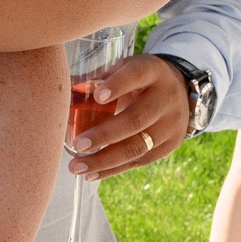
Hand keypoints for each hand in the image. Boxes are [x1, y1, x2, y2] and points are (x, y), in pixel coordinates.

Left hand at [68, 54, 191, 178]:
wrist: (179, 90)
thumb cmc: (138, 78)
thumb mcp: (124, 67)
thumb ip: (97, 78)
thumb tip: (61, 92)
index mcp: (153, 71)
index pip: (137, 75)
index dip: (119, 85)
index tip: (97, 96)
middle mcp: (166, 98)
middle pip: (136, 119)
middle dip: (105, 134)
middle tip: (78, 144)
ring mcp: (172, 124)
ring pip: (138, 146)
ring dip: (104, 160)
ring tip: (77, 166)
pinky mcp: (171, 144)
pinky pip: (140, 160)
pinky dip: (113, 169)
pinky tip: (92, 173)